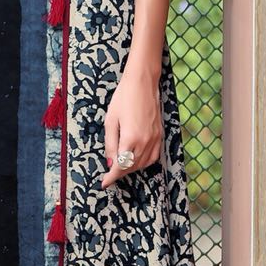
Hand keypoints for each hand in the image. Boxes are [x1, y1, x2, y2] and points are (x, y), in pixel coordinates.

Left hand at [101, 70, 162, 187]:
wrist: (143, 83)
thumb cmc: (123, 98)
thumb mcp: (110, 121)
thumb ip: (110, 144)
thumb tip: (109, 163)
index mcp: (130, 138)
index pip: (120, 166)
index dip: (112, 177)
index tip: (105, 183)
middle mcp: (145, 141)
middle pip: (132, 167)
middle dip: (120, 173)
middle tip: (109, 174)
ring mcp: (155, 139)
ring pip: (143, 164)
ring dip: (131, 168)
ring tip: (120, 166)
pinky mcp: (160, 135)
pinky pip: (153, 156)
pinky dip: (143, 162)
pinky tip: (135, 159)